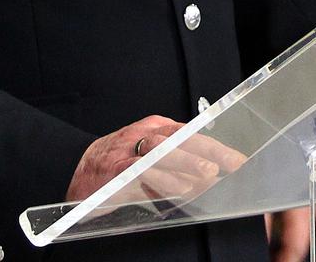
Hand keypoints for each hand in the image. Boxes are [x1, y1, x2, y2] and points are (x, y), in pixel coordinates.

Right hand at [67, 115, 244, 201]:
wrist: (79, 169)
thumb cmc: (120, 162)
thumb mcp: (149, 151)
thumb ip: (176, 158)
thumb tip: (209, 172)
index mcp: (155, 127)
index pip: (190, 133)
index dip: (215, 146)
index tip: (237, 159)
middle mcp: (144, 135)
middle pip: (180, 139)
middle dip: (208, 151)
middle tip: (230, 163)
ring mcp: (128, 151)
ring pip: (161, 152)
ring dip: (186, 163)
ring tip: (208, 174)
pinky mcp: (115, 170)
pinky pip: (140, 172)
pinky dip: (159, 179)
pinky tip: (177, 187)